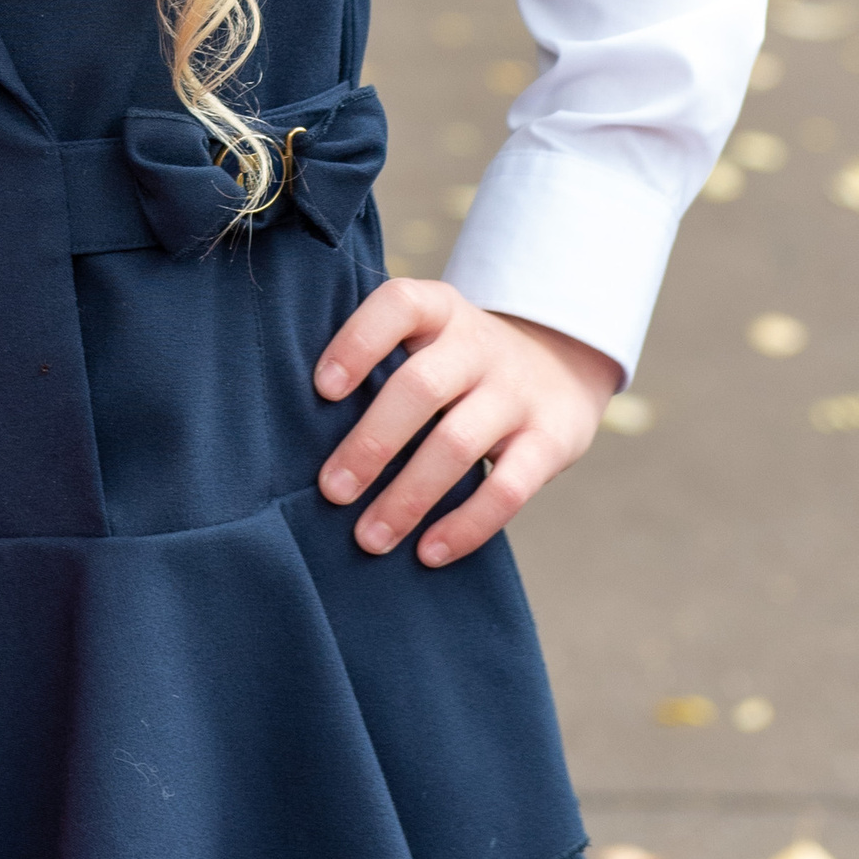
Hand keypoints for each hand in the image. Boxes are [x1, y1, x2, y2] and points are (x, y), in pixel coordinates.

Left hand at [312, 278, 620, 567]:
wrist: (560, 365)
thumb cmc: (457, 361)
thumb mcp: (428, 336)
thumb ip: (379, 361)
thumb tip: (298, 425)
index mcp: (439, 310)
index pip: (398, 306)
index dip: (358, 342)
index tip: (322, 389)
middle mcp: (478, 344)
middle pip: (420, 387)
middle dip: (372, 443)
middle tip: (332, 492)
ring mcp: (517, 392)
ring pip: (458, 444)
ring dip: (408, 497)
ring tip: (369, 538)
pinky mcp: (551, 441)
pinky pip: (509, 489)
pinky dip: (466, 525)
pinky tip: (429, 552)